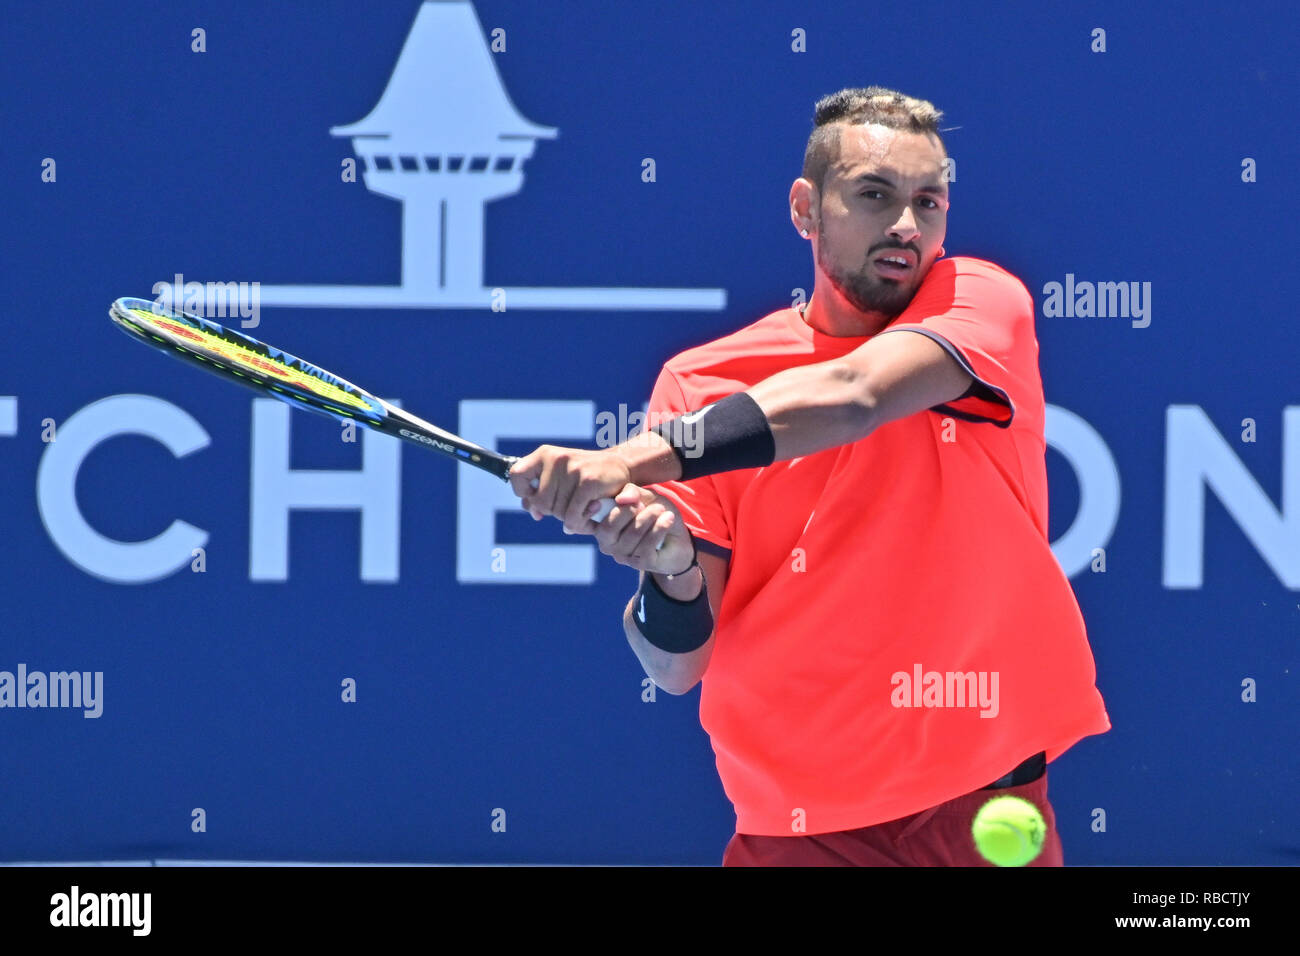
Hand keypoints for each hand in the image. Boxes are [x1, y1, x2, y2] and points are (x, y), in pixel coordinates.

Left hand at [507, 445, 631, 533]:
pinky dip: (580, 523)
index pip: (517, 475)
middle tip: (570, 509)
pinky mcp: (588, 481)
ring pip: (557, 512)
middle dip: (554, 512)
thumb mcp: (561, 479)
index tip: (537, 499)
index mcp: (545, 454)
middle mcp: (557, 458)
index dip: (523, 493)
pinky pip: (573, 516)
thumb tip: (533, 512)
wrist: (621, 467)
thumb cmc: (586, 476)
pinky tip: (588, 517)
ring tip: (582, 513)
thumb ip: (541, 494)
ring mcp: (573, 469)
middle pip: (540, 503)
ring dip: (570, 520)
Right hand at [591, 484, 695, 576]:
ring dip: (648, 518)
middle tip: (645, 502)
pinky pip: (646, 546)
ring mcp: (622, 556)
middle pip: (609, 529)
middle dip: (628, 512)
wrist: (678, 538)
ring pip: (631, 536)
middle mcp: (607, 543)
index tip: (619, 497)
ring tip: (662, 509)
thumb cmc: (655, 515)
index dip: (600, 507)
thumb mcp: (645, 497)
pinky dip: (659, 528)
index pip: (592, 518)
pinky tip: (668, 519)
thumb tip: (621, 499)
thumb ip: (632, 492)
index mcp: (602, 525)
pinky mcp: (640, 564)